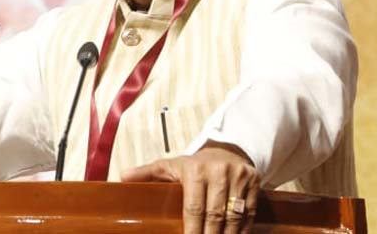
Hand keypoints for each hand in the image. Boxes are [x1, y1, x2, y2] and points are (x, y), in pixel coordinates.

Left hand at [121, 141, 259, 233]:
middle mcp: (219, 171)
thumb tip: (122, 177)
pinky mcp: (254, 183)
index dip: (192, 230)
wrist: (227, 151)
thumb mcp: (169, 166)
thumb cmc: (193, 166)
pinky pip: (249, 214)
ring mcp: (239, 177)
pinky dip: (242, 231)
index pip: (194, 207)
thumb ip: (147, 173)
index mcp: (195, 169)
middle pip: (215, 215)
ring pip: (234, 217)